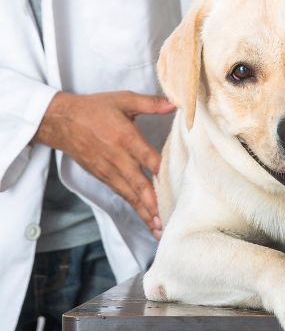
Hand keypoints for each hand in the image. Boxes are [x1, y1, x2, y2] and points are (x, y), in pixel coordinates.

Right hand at [34, 91, 175, 237]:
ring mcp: (110, 171)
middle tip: (167, 223)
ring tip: (160, 230)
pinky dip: (135, 207)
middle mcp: (119, 159)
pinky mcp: (104, 177)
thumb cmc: (95, 109)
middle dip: (154, 205)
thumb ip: (150, 103)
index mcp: (126, 139)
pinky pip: (123, 194)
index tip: (177, 188)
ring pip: (131, 195)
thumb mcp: (124, 100)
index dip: (163, 174)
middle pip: (140, 186)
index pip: (149, 159)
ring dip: (146, 213)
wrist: (61, 122)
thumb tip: (176, 104)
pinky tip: (146, 217)